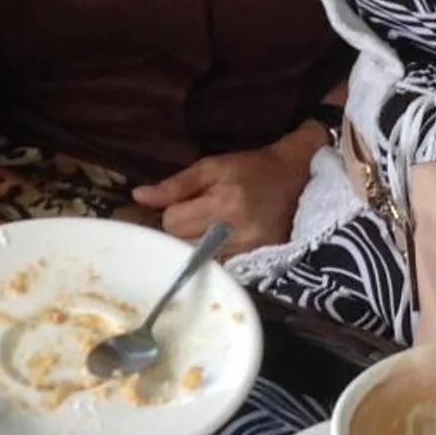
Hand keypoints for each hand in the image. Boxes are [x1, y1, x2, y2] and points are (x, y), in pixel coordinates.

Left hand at [132, 125, 322, 253]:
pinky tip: (222, 242)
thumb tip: (138, 196)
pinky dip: (214, 257)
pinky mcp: (256, 263)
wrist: (297, 180)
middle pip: (182, 245)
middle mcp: (235, 234)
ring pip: (198, 261)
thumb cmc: (250, 169)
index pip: (172, 223)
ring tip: (210, 228)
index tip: (186, 203)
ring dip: (197, 246)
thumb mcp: (212, 166)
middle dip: (183, 231)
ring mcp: (247, 253)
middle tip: (195, 216)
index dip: (173, 212)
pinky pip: (219, 268)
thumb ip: (175, 185)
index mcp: (222, 205)